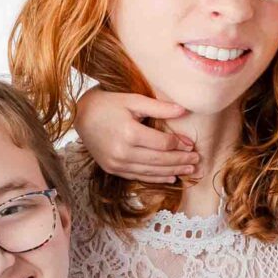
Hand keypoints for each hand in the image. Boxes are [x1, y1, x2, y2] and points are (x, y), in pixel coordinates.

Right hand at [72, 89, 196, 183]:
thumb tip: (184, 111)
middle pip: (160, 160)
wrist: (80, 116)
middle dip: (181, 160)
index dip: (180, 144)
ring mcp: (116, 163)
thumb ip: (159, 107)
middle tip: (197, 160)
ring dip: (172, 171)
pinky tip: (170, 177)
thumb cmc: (108, 103)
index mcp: (129, 133)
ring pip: (151, 171)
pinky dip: (156, 178)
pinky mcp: (112, 169)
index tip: (192, 144)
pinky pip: (138, 176)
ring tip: (189, 170)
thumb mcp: (133, 100)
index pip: (163, 143)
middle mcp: (122, 152)